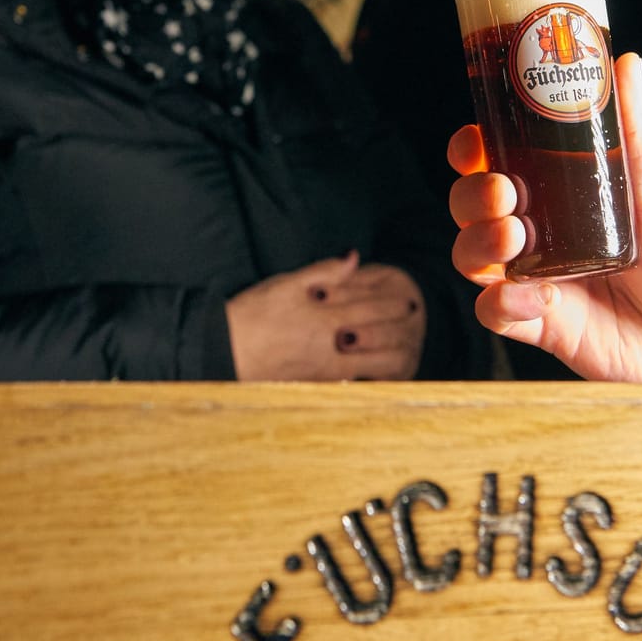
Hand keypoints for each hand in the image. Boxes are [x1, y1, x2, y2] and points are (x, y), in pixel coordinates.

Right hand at [226, 252, 425, 380]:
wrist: (226, 351)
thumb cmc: (251, 315)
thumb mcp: (285, 284)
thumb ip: (323, 271)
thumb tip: (354, 257)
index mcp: (324, 316)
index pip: (369, 305)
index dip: (392, 302)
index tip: (409, 298)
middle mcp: (330, 344)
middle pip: (378, 333)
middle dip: (400, 325)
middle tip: (415, 317)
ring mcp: (326, 367)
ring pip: (373, 362)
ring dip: (394, 352)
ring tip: (408, 344)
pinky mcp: (318, 383)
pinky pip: (355, 381)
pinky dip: (373, 375)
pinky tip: (382, 370)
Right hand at [447, 52, 641, 381]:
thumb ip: (640, 132)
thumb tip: (627, 64)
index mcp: (559, 189)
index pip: (496, 158)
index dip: (472, 147)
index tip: (475, 139)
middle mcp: (537, 229)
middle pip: (472, 202)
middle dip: (472, 193)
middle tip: (503, 192)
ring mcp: (533, 276)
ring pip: (470, 253)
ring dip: (477, 241)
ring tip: (513, 238)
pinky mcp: (537, 324)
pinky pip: (494, 312)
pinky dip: (501, 302)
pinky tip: (537, 299)